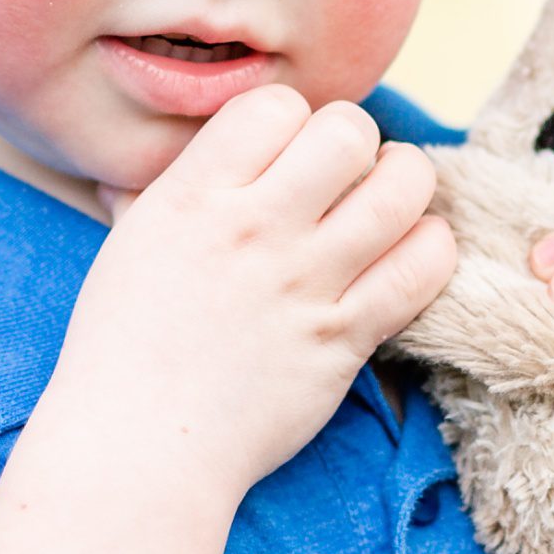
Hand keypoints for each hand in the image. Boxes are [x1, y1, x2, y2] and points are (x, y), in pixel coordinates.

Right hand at [46, 85, 455, 501]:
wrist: (139, 448)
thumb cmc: (124, 346)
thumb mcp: (132, 243)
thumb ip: (169, 191)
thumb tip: (182, 158)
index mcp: (194, 196)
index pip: (277, 104)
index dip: (291, 121)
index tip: (285, 154)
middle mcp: (255, 228)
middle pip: (349, 131)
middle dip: (355, 143)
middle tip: (343, 177)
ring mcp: (305, 283)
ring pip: (403, 187)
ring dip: (404, 185)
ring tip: (385, 204)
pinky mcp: (345, 338)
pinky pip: (423, 267)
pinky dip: (429, 249)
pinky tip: (404, 255)